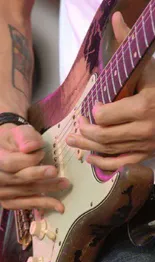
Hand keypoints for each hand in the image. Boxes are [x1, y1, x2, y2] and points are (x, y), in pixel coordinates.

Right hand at [0, 123, 69, 211]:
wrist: (7, 151)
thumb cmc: (15, 140)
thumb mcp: (19, 132)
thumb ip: (25, 137)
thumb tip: (30, 148)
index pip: (10, 163)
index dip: (27, 160)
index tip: (42, 153)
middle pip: (17, 180)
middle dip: (39, 176)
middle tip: (56, 172)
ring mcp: (0, 192)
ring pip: (24, 193)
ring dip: (46, 190)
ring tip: (64, 184)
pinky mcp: (8, 201)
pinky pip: (24, 205)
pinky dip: (41, 204)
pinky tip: (57, 205)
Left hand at [66, 12, 154, 170]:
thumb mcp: (149, 67)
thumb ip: (129, 46)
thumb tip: (116, 18)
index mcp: (143, 106)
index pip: (105, 115)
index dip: (94, 112)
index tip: (92, 107)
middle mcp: (144, 129)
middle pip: (103, 136)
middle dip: (84, 131)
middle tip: (76, 125)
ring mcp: (145, 145)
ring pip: (108, 151)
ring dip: (87, 147)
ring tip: (72, 142)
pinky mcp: (146, 154)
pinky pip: (121, 164)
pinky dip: (103, 164)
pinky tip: (91, 159)